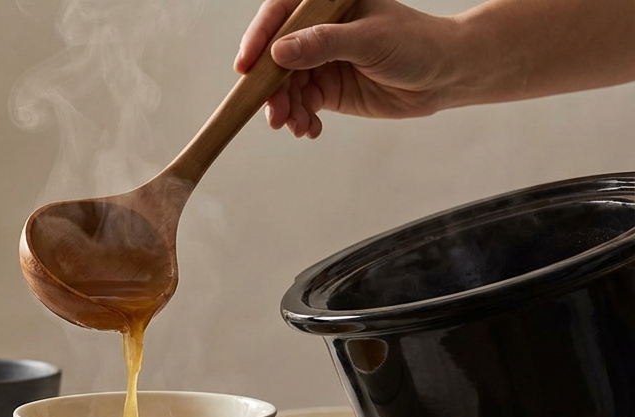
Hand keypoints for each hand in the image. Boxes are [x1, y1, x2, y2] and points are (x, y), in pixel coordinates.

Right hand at [234, 0, 459, 137]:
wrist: (446, 74)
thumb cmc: (416, 42)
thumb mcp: (369, 39)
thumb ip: (323, 44)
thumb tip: (279, 53)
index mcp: (326, 5)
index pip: (281, 15)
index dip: (258, 38)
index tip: (245, 66)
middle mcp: (318, 31)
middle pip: (275, 57)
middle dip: (270, 87)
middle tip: (273, 112)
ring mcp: (320, 61)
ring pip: (285, 86)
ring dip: (284, 108)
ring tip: (294, 125)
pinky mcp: (327, 88)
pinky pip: (301, 105)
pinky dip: (300, 119)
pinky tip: (308, 129)